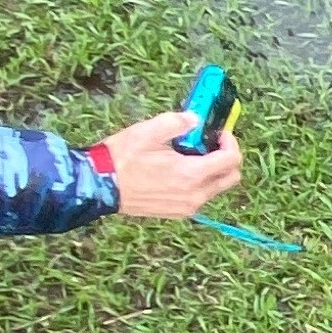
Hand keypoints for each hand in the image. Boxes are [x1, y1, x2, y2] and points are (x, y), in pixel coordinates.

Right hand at [103, 110, 248, 220]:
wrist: (99, 186)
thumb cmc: (121, 159)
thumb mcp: (149, 131)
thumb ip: (178, 122)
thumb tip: (195, 119)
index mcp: (191, 174)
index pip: (232, 160)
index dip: (230, 142)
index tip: (219, 132)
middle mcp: (194, 195)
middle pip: (231, 177)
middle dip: (227, 158)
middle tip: (209, 143)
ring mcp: (187, 207)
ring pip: (216, 188)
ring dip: (212, 171)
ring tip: (188, 155)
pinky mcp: (178, 213)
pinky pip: (200, 197)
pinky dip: (199, 183)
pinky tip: (178, 170)